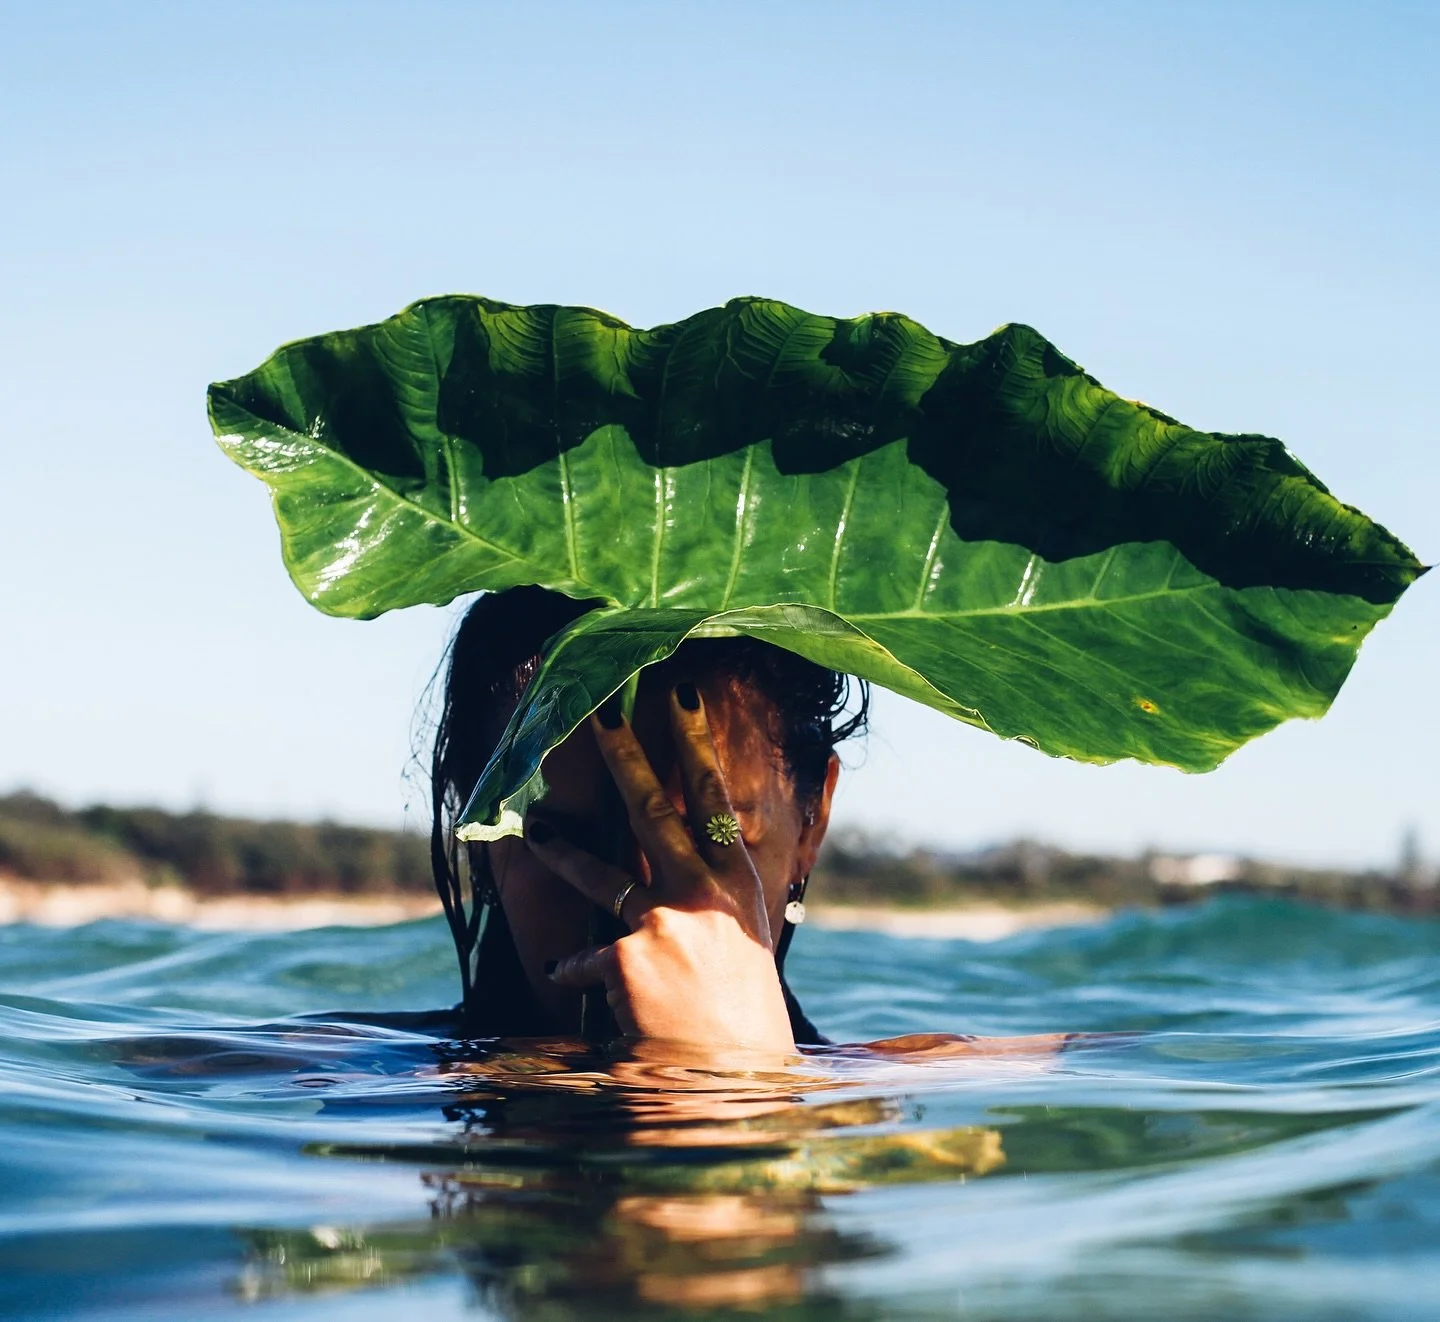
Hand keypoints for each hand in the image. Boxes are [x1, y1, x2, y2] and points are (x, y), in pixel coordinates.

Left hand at [523, 682, 795, 1055]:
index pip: (714, 796)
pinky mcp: (628, 962)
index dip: (694, 739)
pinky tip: (566, 983)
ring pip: (600, 872)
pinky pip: (586, 959)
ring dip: (562, 848)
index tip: (680, 687)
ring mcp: (664, 925)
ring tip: (533, 825)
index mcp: (736, 884)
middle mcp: (703, 894)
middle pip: (656, 809)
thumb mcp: (745, 938)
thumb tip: (723, 842)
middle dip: (626, 754)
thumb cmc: (742, 1011)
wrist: (732, 1080)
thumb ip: (722, 888)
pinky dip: (576, 971)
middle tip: (601, 708)